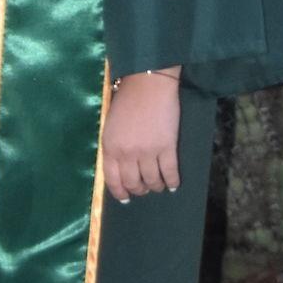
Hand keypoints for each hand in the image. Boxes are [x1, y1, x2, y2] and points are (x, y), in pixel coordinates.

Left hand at [102, 67, 180, 203]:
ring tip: (158, 184)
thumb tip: (121, 167)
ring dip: (156, 186)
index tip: (126, 199)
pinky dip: (172, 182)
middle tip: (145, 189)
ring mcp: (147, 152)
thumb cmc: (127, 100)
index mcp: (110, 145)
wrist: (147, 84)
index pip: (112, 179)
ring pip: (152, 182)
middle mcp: (127, 153)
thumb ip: (115, 145)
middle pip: (134, 184)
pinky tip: (172, 184)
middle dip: (140, 190)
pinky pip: (170, 174)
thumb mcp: (111, 124)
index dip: (120, 192)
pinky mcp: (167, 149)